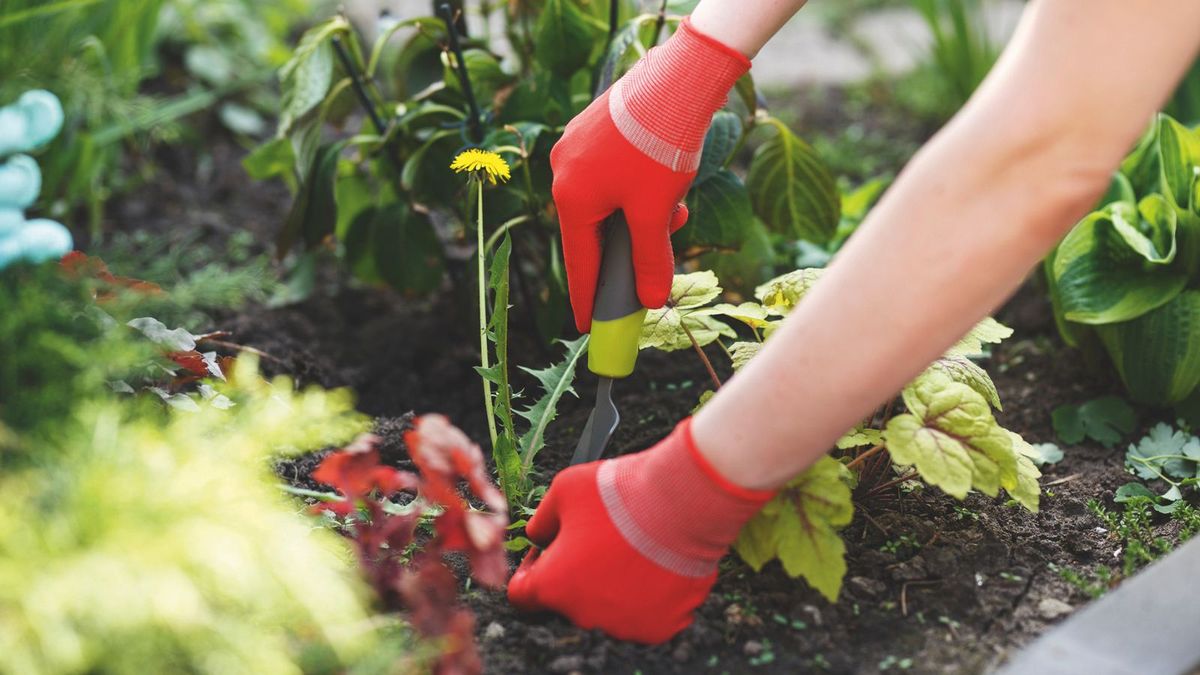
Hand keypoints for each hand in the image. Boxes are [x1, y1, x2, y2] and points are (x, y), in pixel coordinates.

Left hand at [506, 419, 772, 643]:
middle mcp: (584, 616)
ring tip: (630, 547)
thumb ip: (540, 521)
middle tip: (599, 539)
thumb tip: (538, 536)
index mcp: (552, 587)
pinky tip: (652, 564)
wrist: (681, 503)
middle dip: (576, 573)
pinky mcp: (659, 627)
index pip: (522, 594)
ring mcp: (624, 626)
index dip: (532, 567)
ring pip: (608, 609)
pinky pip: (644, 615)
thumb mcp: (562, 490)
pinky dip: (646, 595)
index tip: (552, 547)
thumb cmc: (619, 494)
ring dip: (611, 585)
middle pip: (569, 600)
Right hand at [551, 19, 749, 332]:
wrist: (679, 78)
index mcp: (570, 196)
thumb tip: (651, 300)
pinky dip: (639, 188)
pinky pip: (612, 173)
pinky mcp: (596, 127)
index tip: (588, 326)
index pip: (579, 262)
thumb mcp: (656, 213)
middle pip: (596, 230)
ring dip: (642, 215)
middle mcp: (564, 170)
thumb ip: (650, 260)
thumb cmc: (660, 147)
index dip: (588, 297)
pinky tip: (669, 181)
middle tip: (654, 262)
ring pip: (609, 200)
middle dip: (631, 246)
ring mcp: (577, 145)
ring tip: (676, 209)